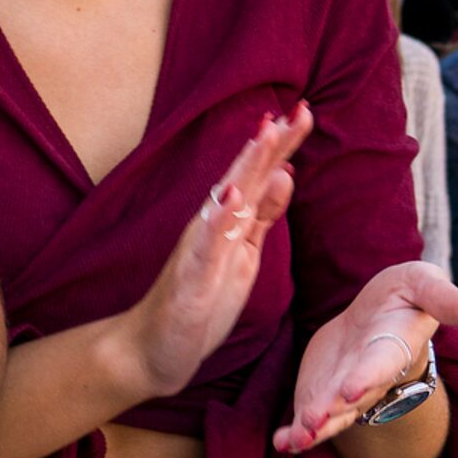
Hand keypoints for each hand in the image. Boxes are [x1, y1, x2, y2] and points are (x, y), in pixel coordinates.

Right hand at [118, 105, 312, 399]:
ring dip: (246, 166)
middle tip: (297, 109)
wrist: (153, 348)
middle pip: (246, 176)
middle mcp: (212, 225)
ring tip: (266, 134)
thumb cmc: (200, 299)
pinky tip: (231, 195)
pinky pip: (206, 245)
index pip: (259, 176)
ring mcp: (200, 249)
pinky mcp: (191, 278)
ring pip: (226, 200)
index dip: (282, 146)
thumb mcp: (242, 254)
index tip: (305, 112)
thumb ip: (261, 215)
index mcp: (228, 221)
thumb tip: (285, 173)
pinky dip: (218, 218)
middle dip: (271, 144)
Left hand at [273, 262, 457, 454]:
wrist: (379, 317)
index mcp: (392, 349)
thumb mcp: (423, 284)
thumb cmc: (404, 298)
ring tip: (295, 439)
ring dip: (313, 430)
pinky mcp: (321, 395)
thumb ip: (443, 296)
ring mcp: (344, 392)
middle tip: (313, 420)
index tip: (351, 389)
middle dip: (333, 411)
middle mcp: (368, 378)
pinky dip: (294, 435)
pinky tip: (281, 443)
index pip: (380, 366)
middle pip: (352, 399)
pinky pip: (308, 420)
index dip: (366, 377)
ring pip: (331, 417)